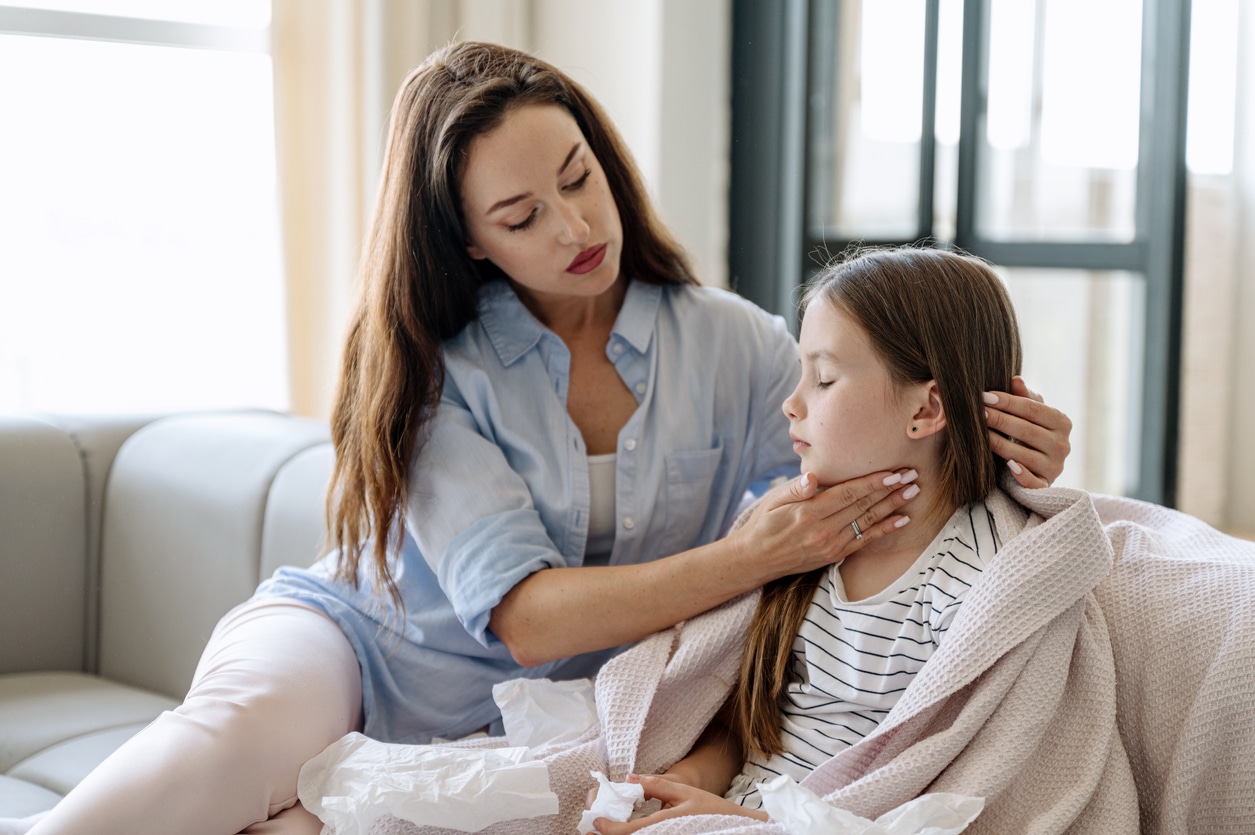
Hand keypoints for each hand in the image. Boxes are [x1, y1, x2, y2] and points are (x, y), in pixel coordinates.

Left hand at [591, 774, 765, 833]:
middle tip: (591, 829)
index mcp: (665, 825)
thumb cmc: (708, 808)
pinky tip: (623, 831)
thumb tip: (629, 778)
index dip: (610, 829)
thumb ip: (654, 785)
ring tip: (603, 830)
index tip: (596, 823)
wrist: (731, 826)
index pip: (632, 831)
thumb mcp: (682, 791)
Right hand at [726, 468, 919, 582]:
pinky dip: (885, 530)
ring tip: (913, 492)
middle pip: (863, 506)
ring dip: (893, 506)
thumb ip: (794, 489)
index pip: (847, 494)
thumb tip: (811, 477)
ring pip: (868, 522)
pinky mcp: (834, 555)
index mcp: (808, 513)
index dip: (872, 482)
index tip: (893, 472)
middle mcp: (823, 531)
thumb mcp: (772, 501)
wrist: (756, 560)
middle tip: (912, 475)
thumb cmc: (763, 524)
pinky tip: (902, 519)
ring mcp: (830, 545)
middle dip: (890, 490)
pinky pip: (864, 541)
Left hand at [983, 376, 1072, 487]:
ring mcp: (1055, 467)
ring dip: (1000, 443)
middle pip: (1027, 430)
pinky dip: (1021, 474)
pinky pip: (1032, 482)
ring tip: (980, 434)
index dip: (1008, 402)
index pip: (1033, 409)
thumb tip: (1015, 379)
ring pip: (1024, 454)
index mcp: (1061, 422)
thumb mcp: (1031, 414)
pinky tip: (1007, 465)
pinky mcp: (1044, 486)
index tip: (985, 396)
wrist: (1036, 466)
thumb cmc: (1029, 432)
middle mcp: (1062, 445)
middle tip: (978, 413)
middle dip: (1000, 420)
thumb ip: (1024, 397)